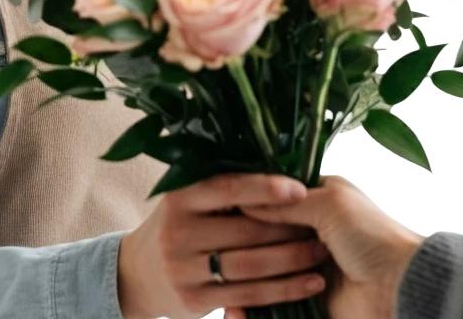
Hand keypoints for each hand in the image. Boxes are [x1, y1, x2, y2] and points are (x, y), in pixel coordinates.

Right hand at [117, 172, 330, 318]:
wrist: (139, 277)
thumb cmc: (182, 227)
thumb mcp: (191, 200)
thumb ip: (226, 188)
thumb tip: (280, 162)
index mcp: (181, 195)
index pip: (228, 188)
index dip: (265, 188)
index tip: (300, 188)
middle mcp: (177, 230)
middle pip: (245, 229)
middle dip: (289, 227)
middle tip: (323, 225)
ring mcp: (183, 268)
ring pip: (251, 264)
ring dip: (293, 259)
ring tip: (322, 251)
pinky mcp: (194, 301)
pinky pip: (249, 295)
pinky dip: (285, 290)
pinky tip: (311, 283)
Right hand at [238, 175, 424, 318]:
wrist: (401, 288)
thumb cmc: (373, 236)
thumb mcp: (329, 204)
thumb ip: (285, 202)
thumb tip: (241, 201)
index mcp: (315, 199)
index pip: (270, 198)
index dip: (249, 203)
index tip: (223, 207)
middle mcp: (306, 230)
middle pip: (259, 234)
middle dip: (244, 240)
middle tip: (220, 244)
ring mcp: (301, 266)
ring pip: (259, 269)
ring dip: (244, 273)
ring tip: (219, 277)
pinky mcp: (302, 300)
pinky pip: (268, 303)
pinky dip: (250, 307)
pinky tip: (234, 307)